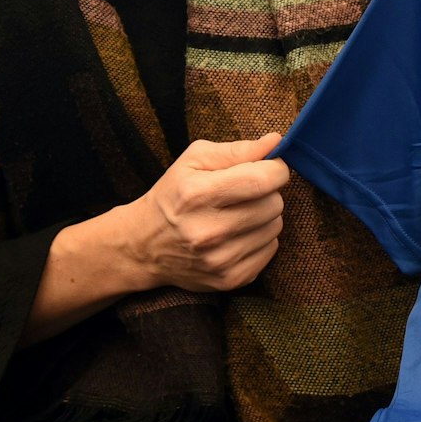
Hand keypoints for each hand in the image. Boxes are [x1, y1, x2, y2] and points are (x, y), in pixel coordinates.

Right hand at [124, 135, 289, 292]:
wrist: (144, 246)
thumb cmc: (173, 195)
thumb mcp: (194, 160)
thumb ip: (238, 150)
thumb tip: (276, 142)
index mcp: (198, 194)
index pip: (262, 180)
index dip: (276, 169)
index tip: (270, 167)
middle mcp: (209, 231)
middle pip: (274, 204)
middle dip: (266, 193)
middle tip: (244, 193)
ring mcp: (220, 260)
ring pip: (275, 227)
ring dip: (263, 217)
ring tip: (236, 214)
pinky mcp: (230, 280)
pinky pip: (270, 250)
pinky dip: (260, 239)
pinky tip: (236, 235)